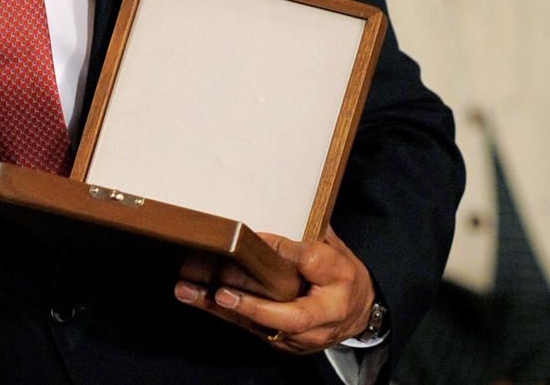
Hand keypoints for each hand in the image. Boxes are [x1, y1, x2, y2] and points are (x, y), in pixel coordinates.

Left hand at [174, 226, 375, 354]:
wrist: (358, 311)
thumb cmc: (340, 273)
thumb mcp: (333, 246)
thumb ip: (309, 231)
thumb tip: (277, 207)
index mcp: (339, 277)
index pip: (312, 263)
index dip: (283, 252)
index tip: (255, 239)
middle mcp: (325, 314)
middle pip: (292, 316)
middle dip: (256, 307)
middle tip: (223, 293)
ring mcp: (306, 336)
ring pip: (264, 328)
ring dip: (226, 311)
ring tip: (192, 292)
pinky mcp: (287, 344)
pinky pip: (253, 329)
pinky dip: (224, 314)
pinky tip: (195, 297)